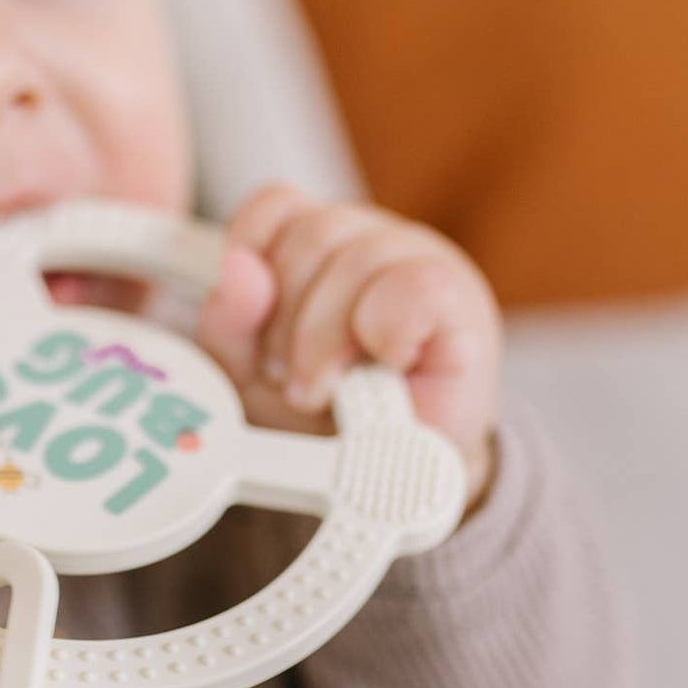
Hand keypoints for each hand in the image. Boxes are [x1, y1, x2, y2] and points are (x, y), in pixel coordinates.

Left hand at [197, 185, 502, 510]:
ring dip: (326, 341)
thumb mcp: (253, 381)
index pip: (276, 207)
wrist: (398, 480)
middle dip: (287, 320)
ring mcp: (420, 262)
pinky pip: (408, 287)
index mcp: (321, 251)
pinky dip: (383, 334)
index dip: (253, 254)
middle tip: (292, 379)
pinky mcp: (458, 298)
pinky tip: (385, 366)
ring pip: (354, 260)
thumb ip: (229, 327)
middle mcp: (371, 242)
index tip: (252, 322)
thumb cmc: (331, 422)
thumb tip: (236, 269)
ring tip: (329, 391)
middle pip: (311, 234)